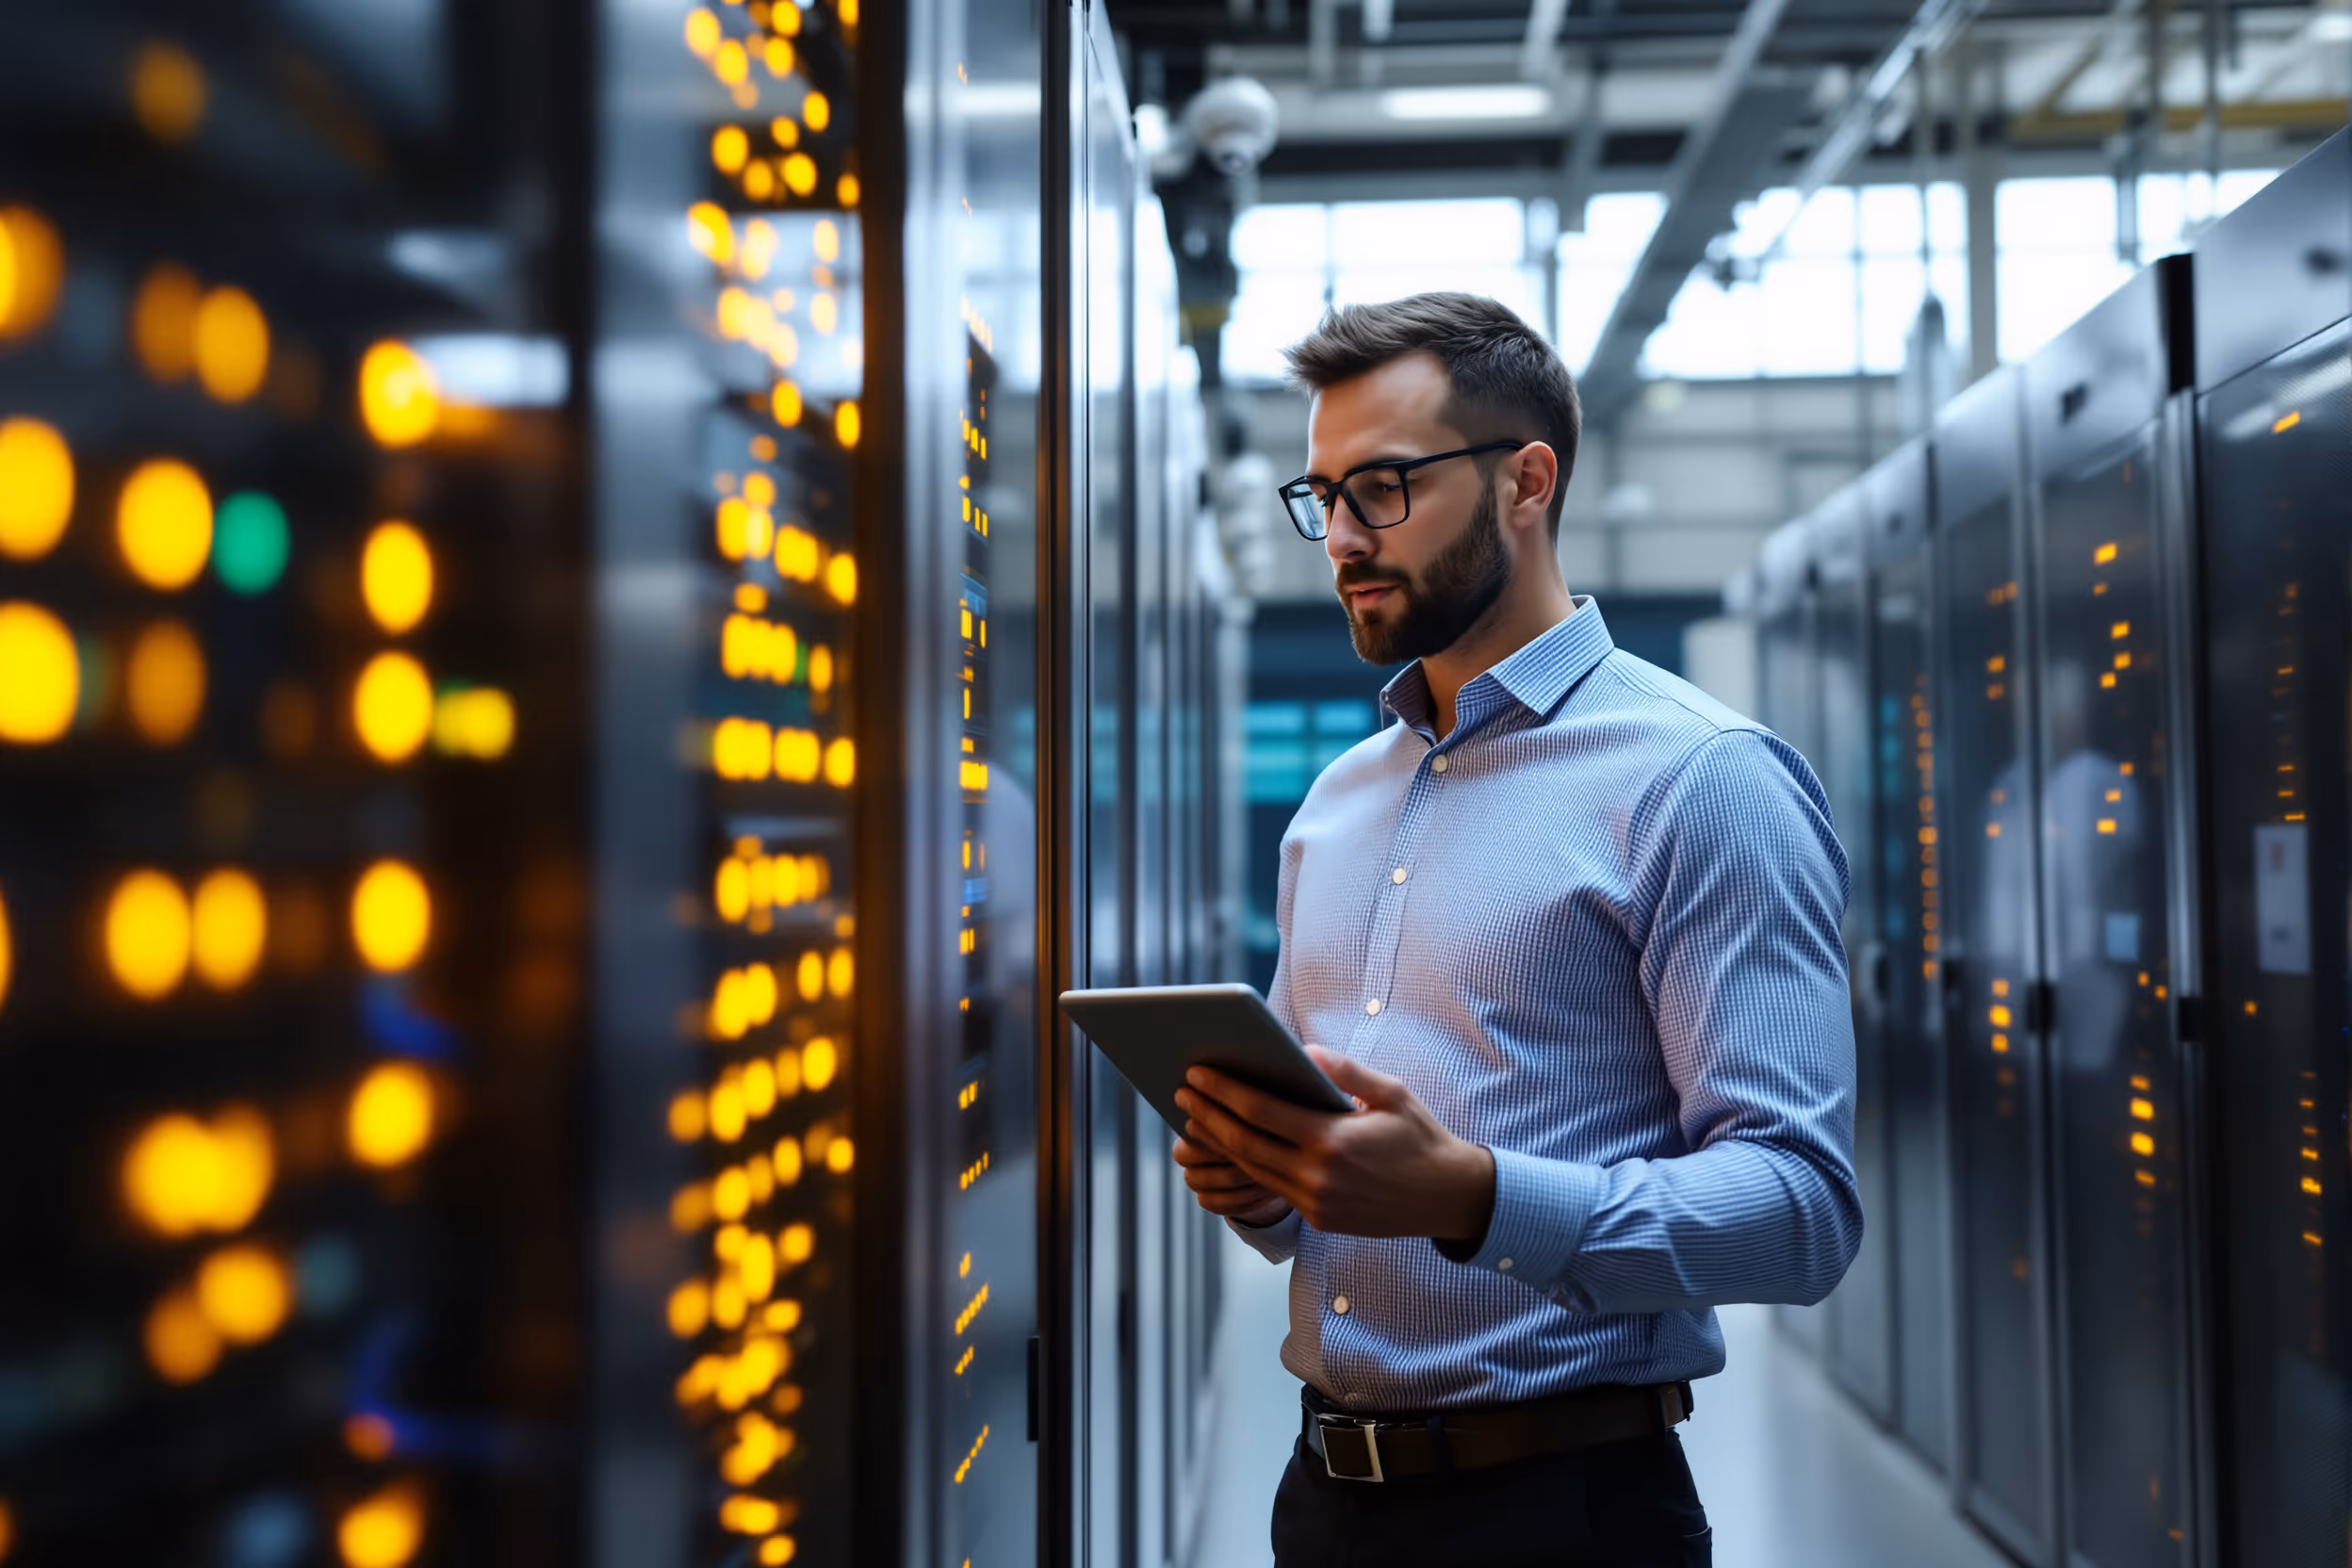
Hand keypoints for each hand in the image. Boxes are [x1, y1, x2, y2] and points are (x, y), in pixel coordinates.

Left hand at [1173, 1047, 1495, 1242]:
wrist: (1448, 1197)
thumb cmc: (1420, 1136)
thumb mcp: (1391, 1093)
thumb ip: (1345, 1071)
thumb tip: (1304, 1051)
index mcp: (1333, 1141)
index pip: (1262, 1112)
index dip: (1224, 1091)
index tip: (1196, 1073)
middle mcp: (1318, 1177)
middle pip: (1245, 1144)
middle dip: (1208, 1117)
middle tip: (1181, 1092)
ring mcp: (1316, 1204)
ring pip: (1254, 1170)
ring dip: (1221, 1143)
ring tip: (1196, 1117)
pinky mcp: (1319, 1220)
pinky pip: (1274, 1188)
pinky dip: (1249, 1165)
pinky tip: (1234, 1145)